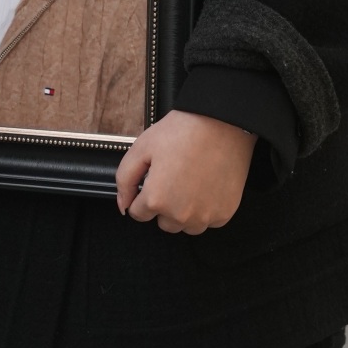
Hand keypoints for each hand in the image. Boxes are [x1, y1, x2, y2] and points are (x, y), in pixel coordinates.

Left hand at [116, 109, 256, 234]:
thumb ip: (125, 180)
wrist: (221, 121)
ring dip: (185, 211)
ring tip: (191, 181)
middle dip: (164, 204)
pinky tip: (207, 184)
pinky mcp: (224, 213)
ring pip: (186, 226)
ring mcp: (204, 216)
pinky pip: (209, 221)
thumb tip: (123, 206)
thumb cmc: (182, 131)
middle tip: (174, 176)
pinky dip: (206, 208)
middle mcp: (180, 215)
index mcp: (156, 199)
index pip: (139, 213)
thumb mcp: (142, 147)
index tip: (155, 178)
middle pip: (163, 222)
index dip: (144, 194)